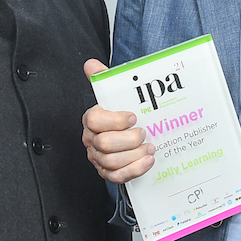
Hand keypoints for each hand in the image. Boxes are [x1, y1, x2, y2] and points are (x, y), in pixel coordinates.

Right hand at [82, 60, 154, 183]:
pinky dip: (135, 170)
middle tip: (144, 133)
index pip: (94, 120)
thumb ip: (103, 79)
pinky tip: (148, 161)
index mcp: (92, 120)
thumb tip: (91, 64)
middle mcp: (92, 140)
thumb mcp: (114, 95)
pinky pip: (118, 177)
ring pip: (111, 162)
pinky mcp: (108, 173)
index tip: (133, 117)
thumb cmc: (121, 114)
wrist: (127, 135)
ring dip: (134, 155)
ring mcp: (99, 158)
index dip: (115, 120)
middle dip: (128, 139)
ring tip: (150, 147)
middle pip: (104, 144)